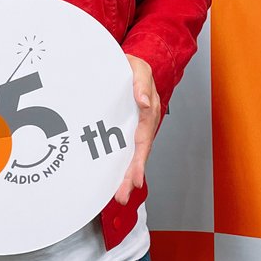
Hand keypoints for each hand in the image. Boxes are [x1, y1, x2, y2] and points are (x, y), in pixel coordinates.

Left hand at [115, 54, 160, 205]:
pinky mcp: (122, 128)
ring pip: (130, 155)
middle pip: (138, 154)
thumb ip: (142, 83)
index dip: (139, 160)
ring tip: (118, 195)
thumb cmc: (131, 67)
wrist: (122, 64)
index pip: (144, 139)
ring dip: (125, 176)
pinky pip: (121, 149)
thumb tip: (145, 102)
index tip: (135, 178)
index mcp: (148, 111)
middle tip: (122, 195)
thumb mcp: (139, 68)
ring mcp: (132, 127)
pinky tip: (112, 179)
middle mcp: (142, 123)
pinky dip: (119, 165)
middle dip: (131, 176)